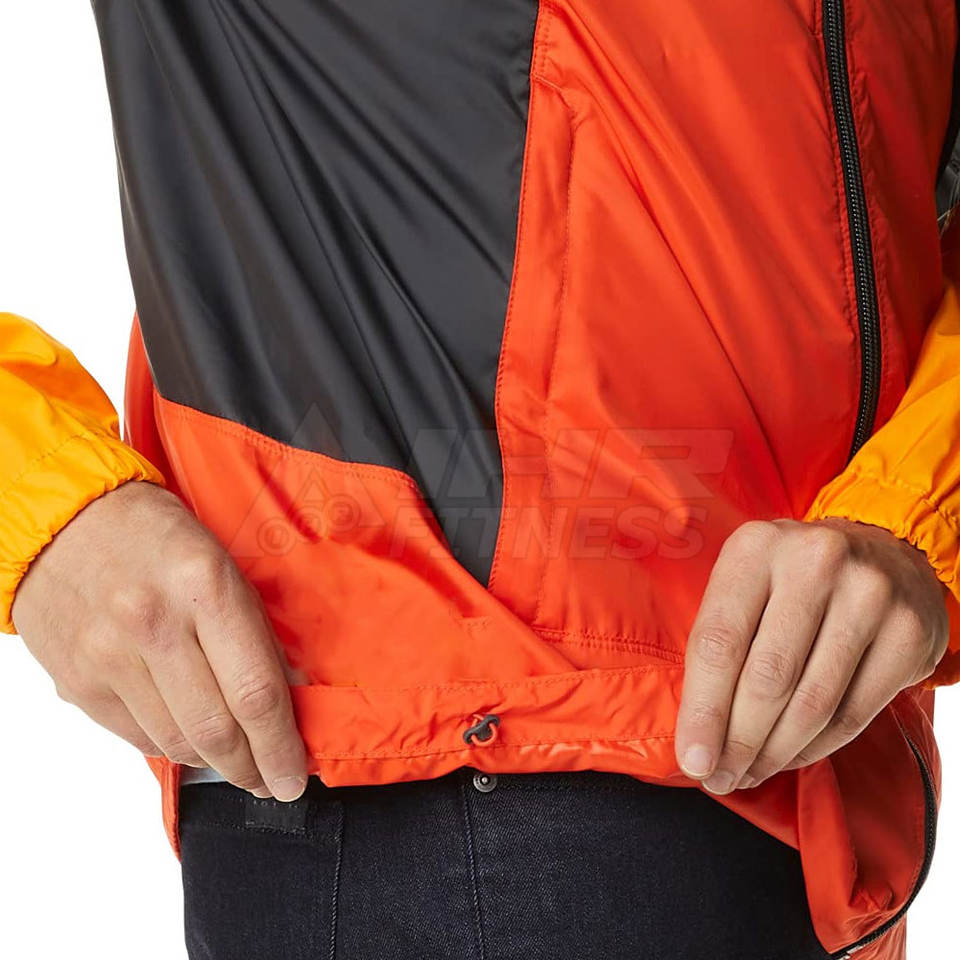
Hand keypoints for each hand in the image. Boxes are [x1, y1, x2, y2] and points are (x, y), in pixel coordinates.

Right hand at [12, 480, 308, 800]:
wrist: (65, 520)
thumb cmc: (157, 536)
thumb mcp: (225, 565)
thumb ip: (258, 633)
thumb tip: (293, 697)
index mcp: (205, 586)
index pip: (255, 691)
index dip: (281, 746)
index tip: (294, 776)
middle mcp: (154, 624)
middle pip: (216, 729)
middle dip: (252, 768)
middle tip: (271, 780)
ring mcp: (109, 657)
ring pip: (177, 742)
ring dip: (214, 762)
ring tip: (237, 760)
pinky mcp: (78, 682)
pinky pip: (138, 738)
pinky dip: (172, 746)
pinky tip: (190, 736)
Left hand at [675, 517, 948, 793]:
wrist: (885, 552)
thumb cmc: (791, 579)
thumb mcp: (745, 582)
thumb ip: (718, 642)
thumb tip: (696, 736)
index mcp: (756, 547)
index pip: (719, 641)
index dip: (703, 710)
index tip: (692, 760)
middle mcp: (814, 562)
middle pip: (767, 678)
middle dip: (738, 742)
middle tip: (719, 778)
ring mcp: (868, 595)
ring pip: (812, 703)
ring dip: (774, 753)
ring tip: (749, 774)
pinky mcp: (909, 633)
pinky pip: (854, 713)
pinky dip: (816, 747)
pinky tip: (791, 756)